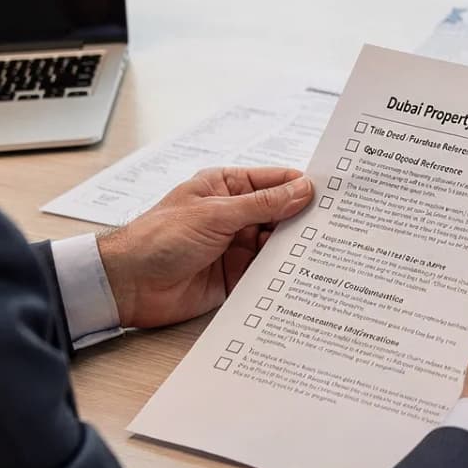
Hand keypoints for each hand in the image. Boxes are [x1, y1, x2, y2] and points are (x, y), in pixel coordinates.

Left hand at [97, 167, 315, 329]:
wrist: (128, 285)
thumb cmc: (158, 238)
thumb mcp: (216, 214)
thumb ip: (262, 205)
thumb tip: (302, 190)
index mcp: (226, 188)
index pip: (275, 182)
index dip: (303, 186)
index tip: (334, 193)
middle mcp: (234, 215)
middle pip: (281, 214)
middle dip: (305, 219)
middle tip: (339, 225)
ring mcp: (236, 246)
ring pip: (278, 245)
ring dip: (296, 248)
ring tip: (328, 251)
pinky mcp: (236, 276)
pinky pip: (267, 273)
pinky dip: (283, 274)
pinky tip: (304, 275)